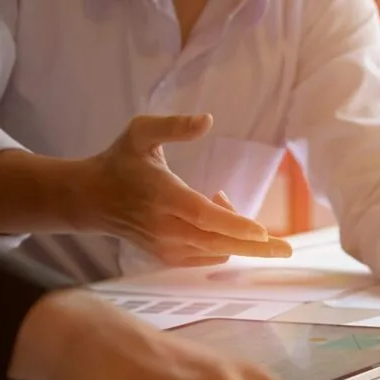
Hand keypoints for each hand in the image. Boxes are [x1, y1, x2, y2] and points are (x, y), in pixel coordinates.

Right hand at [86, 113, 291, 266]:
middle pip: (218, 242)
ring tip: (222, 198)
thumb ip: (173, 126)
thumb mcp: (140, 132)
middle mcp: (166, 228)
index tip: (262, 232)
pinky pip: (208, 256)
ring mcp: (166, 248)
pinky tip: (216, 214)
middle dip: (255, 246)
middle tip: (288, 249)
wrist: (92, 199)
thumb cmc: (120, 161)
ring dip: (236, 232)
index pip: (204, 216)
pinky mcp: (169, 258)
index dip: (234, 224)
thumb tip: (207, 120)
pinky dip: (223, 241)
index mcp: (162, 197)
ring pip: (216, 250)